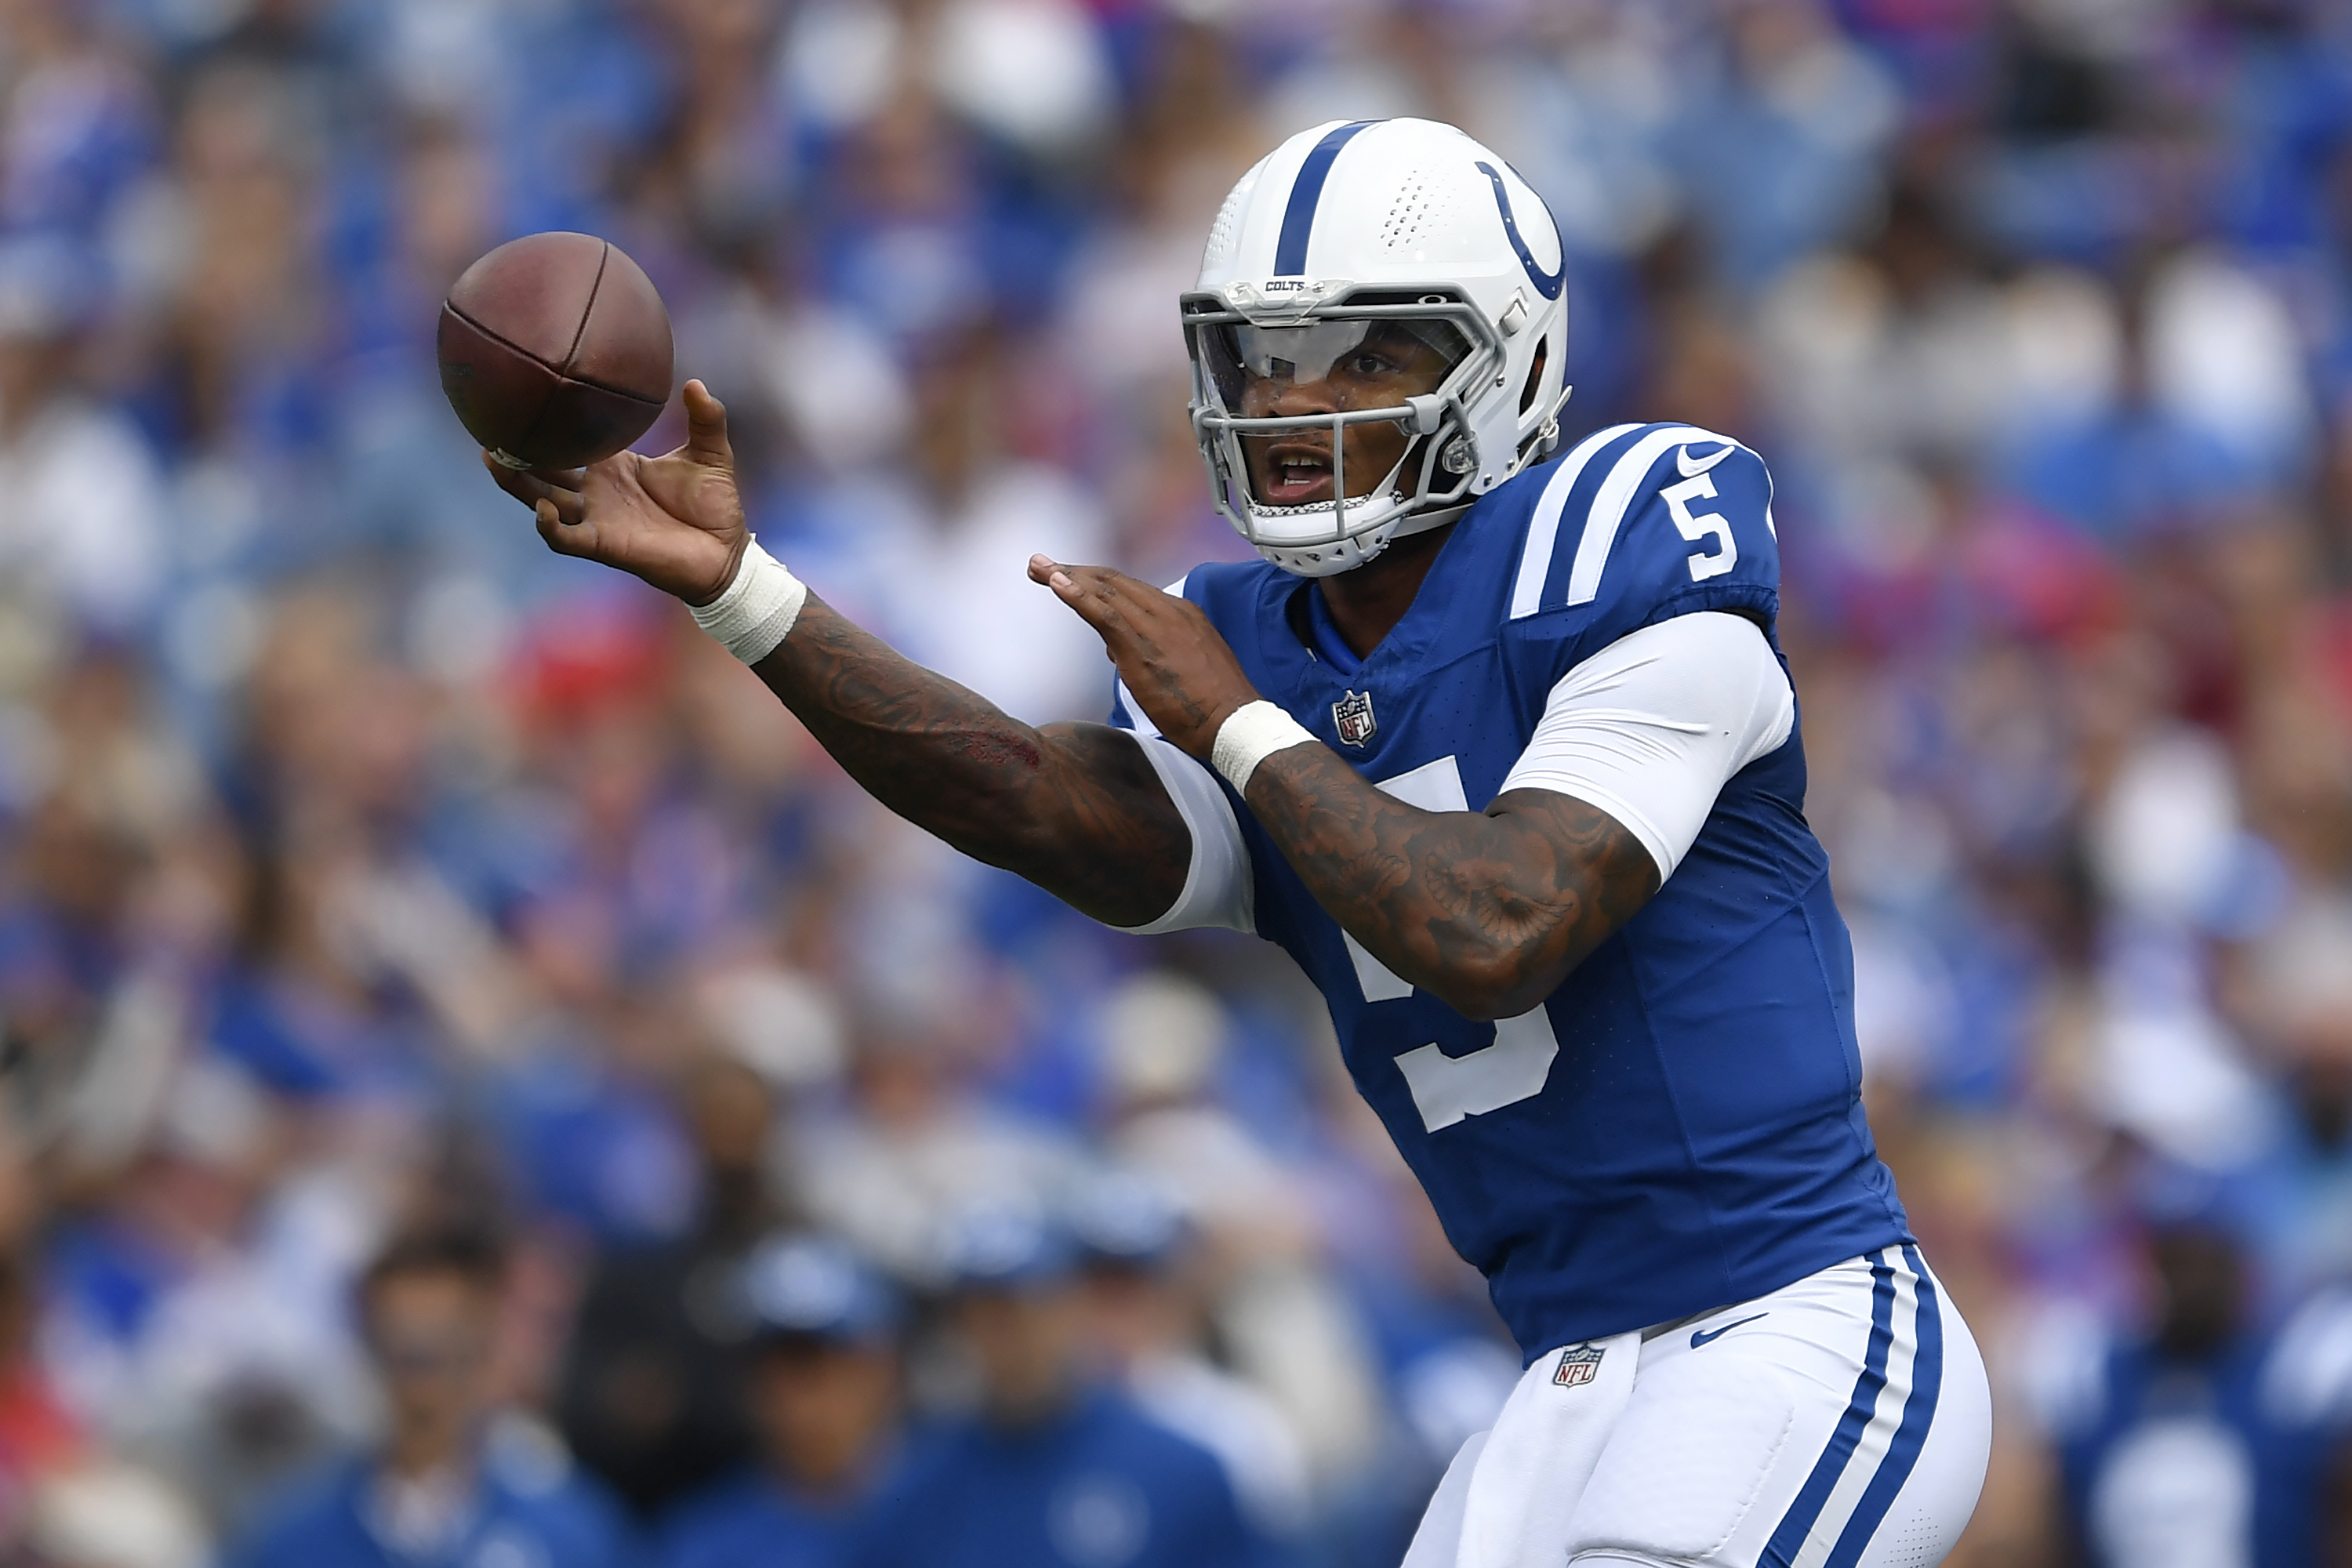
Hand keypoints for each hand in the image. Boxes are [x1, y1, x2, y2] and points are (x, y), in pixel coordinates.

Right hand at [484, 379, 746, 604]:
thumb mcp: (712, 453)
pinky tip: (544, 509)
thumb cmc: (715, 505)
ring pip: (542, 499)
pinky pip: (566, 538)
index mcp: (615, 465)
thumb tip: (697, 383)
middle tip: (487, 425)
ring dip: (517, 484)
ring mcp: (597, 517)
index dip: (547, 423)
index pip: (570, 440)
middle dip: (515, 451)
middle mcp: (597, 489)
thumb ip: (706, 418)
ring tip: (494, 460)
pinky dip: (550, 526)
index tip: (522, 396)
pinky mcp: (605, 544)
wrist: (728, 552)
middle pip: (542, 469)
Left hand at [1029, 557, 1260, 758]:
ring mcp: (1155, 626)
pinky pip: (1103, 612)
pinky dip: (1076, 594)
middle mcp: (1167, 611)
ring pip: (1105, 590)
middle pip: (1113, 581)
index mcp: (1180, 614)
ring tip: (1037, 568)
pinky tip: (1054, 583)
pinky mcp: (1141, 646)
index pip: (1130, 589)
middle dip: (1074, 571)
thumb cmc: (1211, 706)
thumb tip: (1115, 648)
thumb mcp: (1183, 667)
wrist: (1234, 722)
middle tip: (1040, 565)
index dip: (1095, 581)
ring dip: (1066, 576)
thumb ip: (1150, 651)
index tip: (1068, 577)